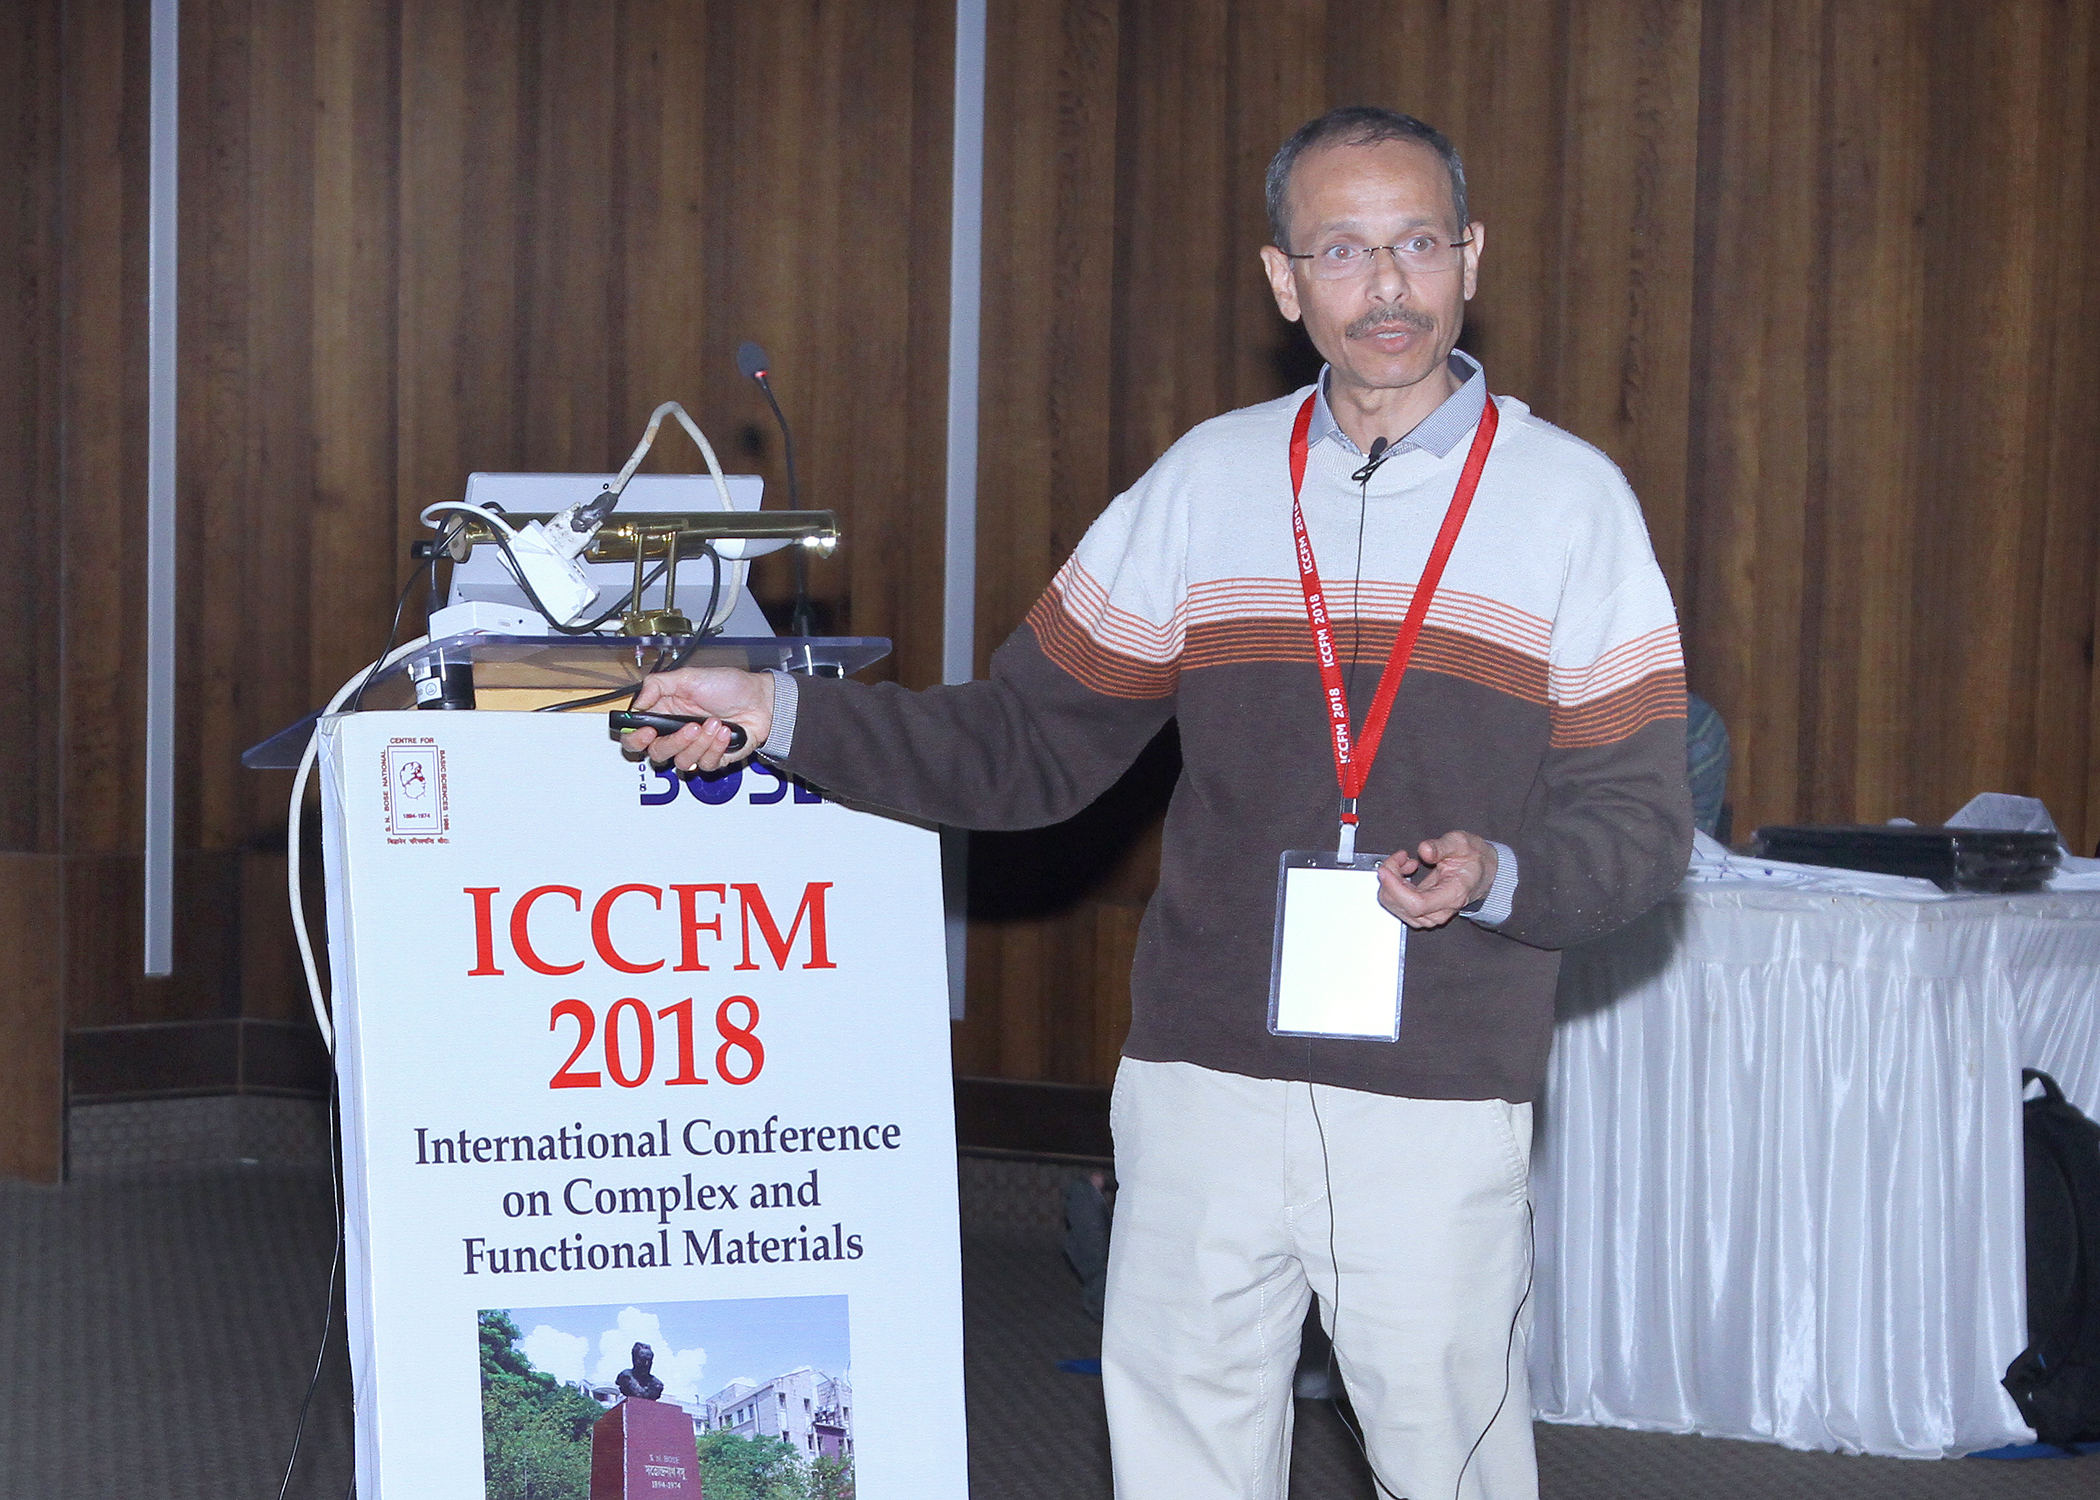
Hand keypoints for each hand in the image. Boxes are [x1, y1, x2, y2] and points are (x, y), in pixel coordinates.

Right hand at [617, 668, 773, 774]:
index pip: (637, 736)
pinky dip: (717, 747)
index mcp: (664, 713)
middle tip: (691, 727)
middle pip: (656, 753)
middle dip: (674, 742)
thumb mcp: (688, 676)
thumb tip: (637, 704)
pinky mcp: (713, 758)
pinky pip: (705, 764)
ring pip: (682, 762)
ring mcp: (695, 748)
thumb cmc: (729, 686)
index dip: (635, 739)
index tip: (647, 733)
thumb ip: (657, 686)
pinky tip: (725, 732)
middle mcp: (676, 733)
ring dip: (701, 742)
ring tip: (715, 722)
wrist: (761, 701)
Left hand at [1376, 831, 1497, 929]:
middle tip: (1398, 857)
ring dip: (1391, 882)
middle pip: (1402, 906)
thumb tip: (1424, 851)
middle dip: (1390, 880)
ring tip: (1405, 862)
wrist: (1480, 871)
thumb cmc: (1472, 859)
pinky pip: (1398, 904)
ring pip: (1396, 907)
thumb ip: (1442, 846)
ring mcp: (1430, 914)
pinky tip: (1403, 871)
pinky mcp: (1421, 911)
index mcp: (1453, 894)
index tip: (1386, 870)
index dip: (1396, 888)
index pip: (1416, 904)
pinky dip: (1394, 886)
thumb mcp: (1461, 843)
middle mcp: (1441, 910)